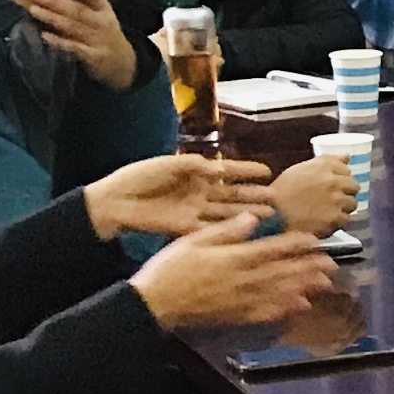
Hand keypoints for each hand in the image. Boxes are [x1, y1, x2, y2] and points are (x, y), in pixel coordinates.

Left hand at [22, 0, 139, 88]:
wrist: (121, 62)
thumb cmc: (103, 33)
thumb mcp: (101, 16)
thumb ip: (84, 3)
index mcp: (105, 10)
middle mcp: (103, 23)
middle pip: (77, 10)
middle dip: (54, 1)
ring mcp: (98, 40)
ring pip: (72, 26)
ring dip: (51, 17)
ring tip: (33, 9)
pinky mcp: (92, 56)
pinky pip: (73, 47)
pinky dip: (59, 41)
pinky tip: (44, 35)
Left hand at [86, 153, 269, 239]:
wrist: (116, 201)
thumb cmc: (139, 177)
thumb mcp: (168, 163)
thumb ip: (194, 165)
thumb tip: (218, 168)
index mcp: (195, 172)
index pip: (227, 170)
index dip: (246, 170)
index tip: (267, 171)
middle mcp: (199, 191)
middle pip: (232, 193)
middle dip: (254, 195)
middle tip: (277, 198)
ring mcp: (194, 210)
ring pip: (227, 211)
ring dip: (248, 213)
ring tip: (270, 215)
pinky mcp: (186, 226)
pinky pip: (212, 227)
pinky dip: (228, 229)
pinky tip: (246, 230)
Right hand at [128, 216, 341, 332]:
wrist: (156, 304)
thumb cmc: (170, 268)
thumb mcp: (194, 240)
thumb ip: (226, 230)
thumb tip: (253, 218)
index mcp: (236, 257)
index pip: (275, 248)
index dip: (298, 244)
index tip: (316, 240)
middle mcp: (246, 279)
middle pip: (286, 271)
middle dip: (311, 266)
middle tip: (333, 262)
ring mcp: (244, 300)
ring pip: (283, 292)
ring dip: (306, 286)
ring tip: (326, 282)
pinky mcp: (238, 316)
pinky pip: (269, 312)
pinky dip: (288, 308)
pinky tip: (301, 305)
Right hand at [268, 153, 358, 236]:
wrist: (272, 216)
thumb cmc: (282, 192)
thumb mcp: (300, 170)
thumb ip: (326, 162)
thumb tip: (348, 156)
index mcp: (323, 166)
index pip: (346, 169)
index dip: (340, 178)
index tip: (330, 185)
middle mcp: (332, 181)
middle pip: (354, 186)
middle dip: (344, 193)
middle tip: (330, 200)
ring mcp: (336, 200)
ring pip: (352, 204)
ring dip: (342, 208)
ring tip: (325, 212)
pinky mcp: (335, 218)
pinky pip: (346, 220)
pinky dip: (337, 222)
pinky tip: (324, 221)